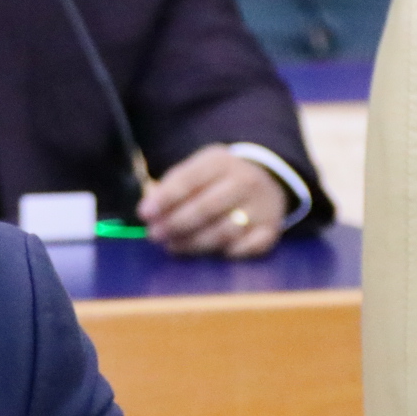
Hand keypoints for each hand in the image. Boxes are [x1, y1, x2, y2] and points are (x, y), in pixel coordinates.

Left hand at [136, 145, 287, 256]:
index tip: (145, 214)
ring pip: (224, 231)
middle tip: (155, 235)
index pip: (189, 180)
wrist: (266, 178)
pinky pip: (250, 248)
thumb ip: (171, 187)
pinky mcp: (271, 230)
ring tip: (173, 246)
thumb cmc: (218, 180)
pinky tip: (212, 253)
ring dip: (194, 243)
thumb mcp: (196, 171)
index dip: (165, 199)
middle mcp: (245, 182)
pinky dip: (229, 253)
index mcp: (221, 162)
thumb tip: (148, 212)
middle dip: (176, 224)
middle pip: (206, 207)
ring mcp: (261, 206)